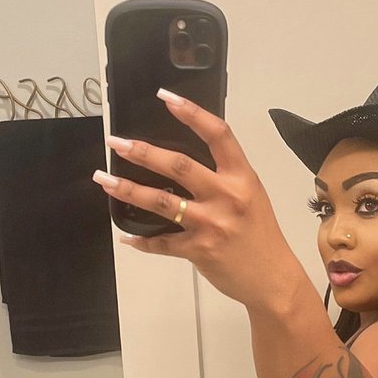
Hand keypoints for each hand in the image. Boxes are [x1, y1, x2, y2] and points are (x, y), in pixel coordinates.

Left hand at [94, 90, 310, 313]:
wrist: (273, 281)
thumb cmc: (261, 237)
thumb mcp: (252, 197)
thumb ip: (224, 178)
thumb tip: (183, 162)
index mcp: (242, 178)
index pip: (218, 135)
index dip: (191, 113)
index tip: (165, 97)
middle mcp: (227, 196)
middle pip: (179, 165)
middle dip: (142, 152)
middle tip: (116, 143)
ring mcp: (211, 224)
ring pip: (162, 201)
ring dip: (128, 190)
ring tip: (105, 180)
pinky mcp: (199, 250)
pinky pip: (162, 243)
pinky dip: (143, 241)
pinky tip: (128, 238)